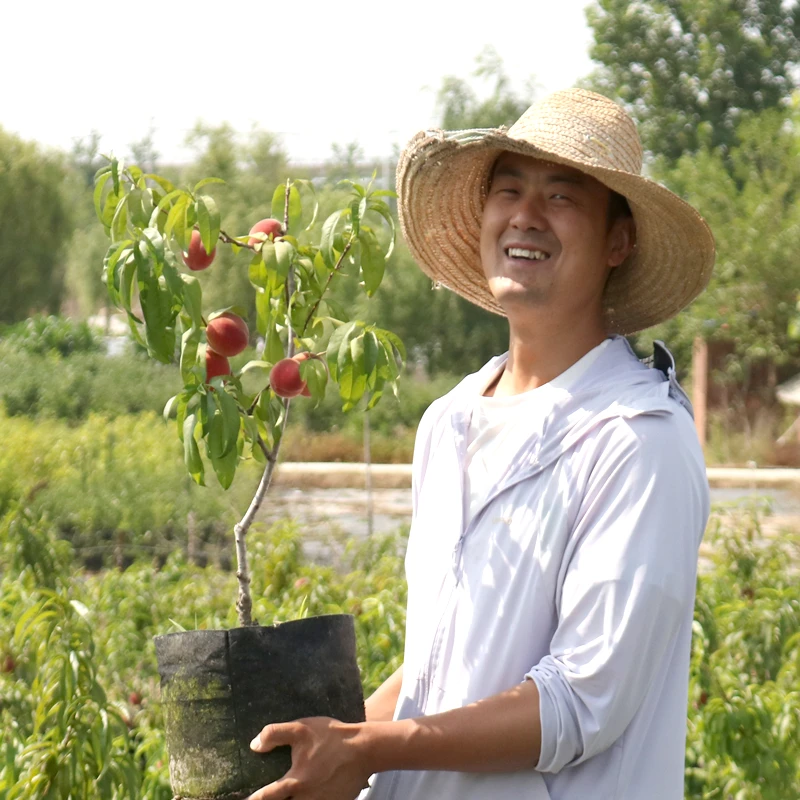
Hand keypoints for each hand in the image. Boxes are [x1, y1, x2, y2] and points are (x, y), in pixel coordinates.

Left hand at [246, 717, 371, 799]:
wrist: (364, 749)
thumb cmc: (331, 737)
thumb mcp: (301, 728)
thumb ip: (274, 734)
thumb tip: (254, 746)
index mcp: (295, 782)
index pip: (266, 797)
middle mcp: (306, 798)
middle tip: (267, 797)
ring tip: (289, 794)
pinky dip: (311, 799)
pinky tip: (309, 792)